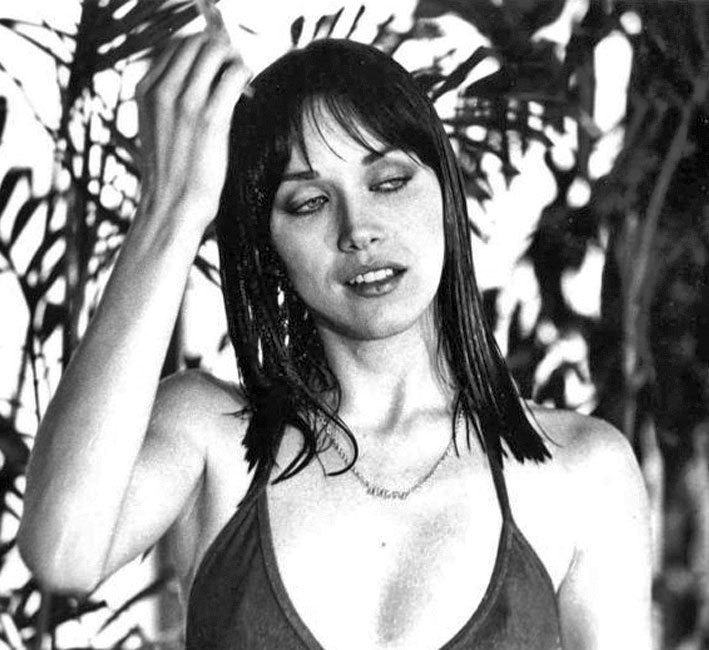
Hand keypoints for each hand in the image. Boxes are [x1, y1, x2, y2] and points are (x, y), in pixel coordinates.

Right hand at [135, 33, 250, 234]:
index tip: (216, 63)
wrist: (171, 206)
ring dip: (233, 58)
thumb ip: (169, 101)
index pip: (175, 45)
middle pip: (195, 42)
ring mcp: (184, 103)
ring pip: (215, 51)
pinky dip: (244, 73)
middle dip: (219, 48)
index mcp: (145, 90)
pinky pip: (233, 74)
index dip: (201, 49)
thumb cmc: (171, 173)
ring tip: (241, 76)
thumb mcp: (157, 128)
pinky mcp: (210, 119)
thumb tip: (199, 81)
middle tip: (233, 67)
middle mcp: (162, 91)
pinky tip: (247, 87)